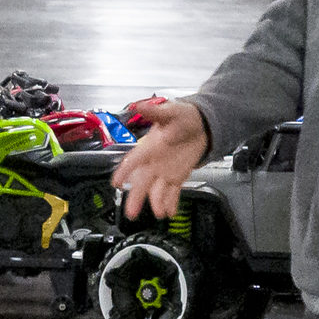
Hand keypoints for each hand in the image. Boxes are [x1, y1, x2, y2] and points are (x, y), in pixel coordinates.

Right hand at [110, 98, 207, 221]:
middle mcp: (152, 163)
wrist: (202, 125)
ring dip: (156, 202)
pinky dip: (170, 203)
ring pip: (155, 190)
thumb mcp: (170, 111)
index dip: (124, 171)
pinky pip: (171, 192)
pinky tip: (169, 213)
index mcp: (148, 147)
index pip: (133, 161)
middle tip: (130, 211)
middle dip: (135, 197)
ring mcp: (164, 172)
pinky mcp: (176, 177)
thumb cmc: (183, 117)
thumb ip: (155, 112)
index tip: (116, 182)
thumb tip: (137, 105)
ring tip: (158, 213)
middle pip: (141, 182)